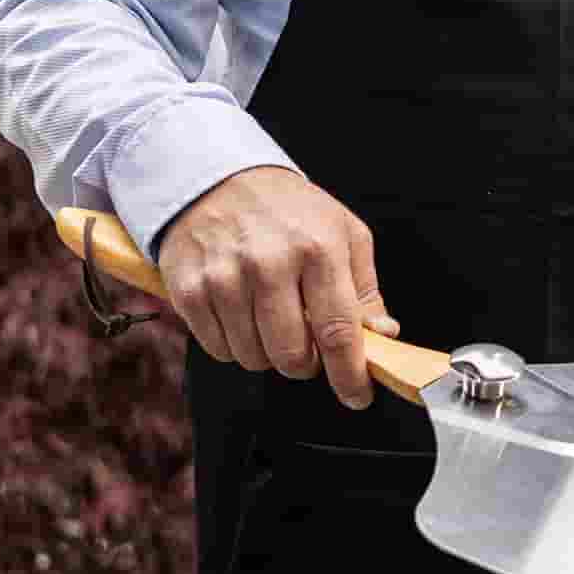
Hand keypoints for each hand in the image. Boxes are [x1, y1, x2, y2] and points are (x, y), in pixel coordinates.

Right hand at [159, 166, 397, 409]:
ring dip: (267, 352)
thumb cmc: (288, 210)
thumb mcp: (343, 233)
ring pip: (254, 358)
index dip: (349, 374)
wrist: (219, 179)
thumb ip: (364, 289)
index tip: (357, 395)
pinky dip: (234, 343)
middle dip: (304, 362)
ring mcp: (227, 278)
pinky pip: (218, 349)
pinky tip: (241, 312)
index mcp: (319, 248)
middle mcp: (272, 263)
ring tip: (269, 316)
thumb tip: (382, 335)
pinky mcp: (192, 290)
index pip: (338, 330)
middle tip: (305, 342)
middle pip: (292, 355)